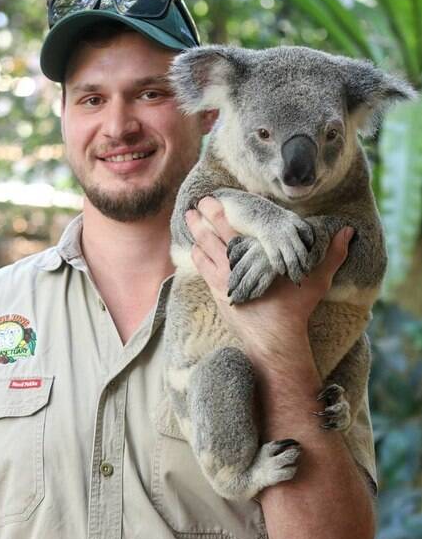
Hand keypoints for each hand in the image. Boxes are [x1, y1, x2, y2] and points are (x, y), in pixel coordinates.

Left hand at [185, 196, 352, 363]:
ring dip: (196, 237)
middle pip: (209, 239)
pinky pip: (203, 271)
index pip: (229, 230)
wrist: (274, 340)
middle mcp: (232, 269)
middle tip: (191, 206)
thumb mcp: (315, 281)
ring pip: (202, 254)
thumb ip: (331, 255)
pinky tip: (195, 250)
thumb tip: (348, 232)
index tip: (208, 198)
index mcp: (253, 260)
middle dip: (199, 221)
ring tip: (190, 223)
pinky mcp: (218, 295)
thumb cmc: (294, 309)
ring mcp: (221, 283)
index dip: (216, 212)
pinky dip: (198, 257)